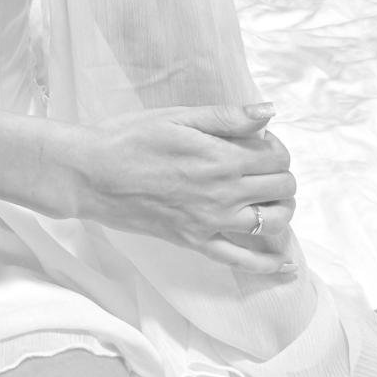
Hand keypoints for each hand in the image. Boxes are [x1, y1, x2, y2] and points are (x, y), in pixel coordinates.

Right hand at [68, 104, 296, 272]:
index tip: (259, 141)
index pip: (276, 157)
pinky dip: (269, 265)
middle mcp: (223, 193)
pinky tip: (284, 263)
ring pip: (273, 223)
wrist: (91, 174)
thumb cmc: (128, 137)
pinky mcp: (196, 242)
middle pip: (281, 188)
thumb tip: (268, 111)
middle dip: (280, 173)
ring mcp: (211, 222)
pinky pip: (243, 262)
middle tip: (260, 164)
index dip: (275, 146)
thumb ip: (225, 116)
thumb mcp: (175, 115)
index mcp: (219, 158)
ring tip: (268, 196)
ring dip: (281, 209)